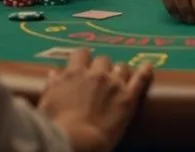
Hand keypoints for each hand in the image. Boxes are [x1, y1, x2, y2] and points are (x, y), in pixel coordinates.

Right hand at [38, 48, 152, 151]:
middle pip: (103, 60)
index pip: (81, 54)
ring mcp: (114, 84)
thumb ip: (53, 85)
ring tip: (119, 81)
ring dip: (120, 73)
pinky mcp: (129, 97)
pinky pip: (141, 78)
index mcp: (74, 74)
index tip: (83, 66)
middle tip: (100, 81)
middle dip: (102, 68)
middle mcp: (96, 74)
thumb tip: (54, 74)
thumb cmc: (56, 125)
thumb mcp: (47, 102)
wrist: (76, 140)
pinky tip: (147, 67)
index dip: (84, 59)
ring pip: (121, 67)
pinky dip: (145, 71)